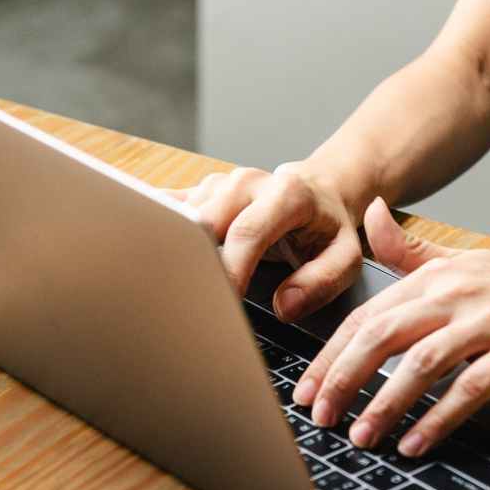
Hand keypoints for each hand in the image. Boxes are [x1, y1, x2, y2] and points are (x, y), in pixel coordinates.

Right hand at [162, 163, 363, 320]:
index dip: (231, 269)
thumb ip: (321, 281)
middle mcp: (247, 183)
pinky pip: (165, 207)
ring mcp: (219, 184)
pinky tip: (143, 250)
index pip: (248, 233)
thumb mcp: (346, 257)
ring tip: (172, 288)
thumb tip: (284, 306)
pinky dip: (153, 229)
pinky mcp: (199, 191)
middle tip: (193, 302)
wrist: (319, 190)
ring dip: (174, 252)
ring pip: (179, 217)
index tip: (223, 301)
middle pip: (204, 222)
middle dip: (195, 263)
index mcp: (287, 194)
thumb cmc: (329, 227)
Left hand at [293, 197, 489, 456]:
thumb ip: (411, 250)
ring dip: (384, 404)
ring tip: (359, 435)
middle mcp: (456, 294)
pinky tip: (414, 442)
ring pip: (420, 364)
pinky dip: (438, 419)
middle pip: (383, 335)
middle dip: (343, 377)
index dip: (331, 352)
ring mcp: (488, 322)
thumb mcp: (464, 263)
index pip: (368, 315)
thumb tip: (372, 214)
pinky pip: (469, 389)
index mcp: (435, 276)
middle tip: (319, 416)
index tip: (307, 386)